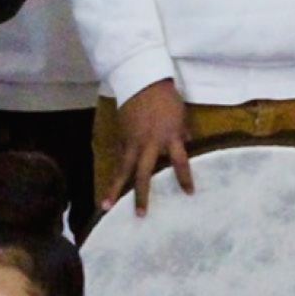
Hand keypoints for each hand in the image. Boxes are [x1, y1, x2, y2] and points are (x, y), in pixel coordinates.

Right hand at [104, 78, 191, 216]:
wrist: (142, 80)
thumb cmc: (167, 99)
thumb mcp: (181, 117)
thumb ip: (183, 135)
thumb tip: (189, 146)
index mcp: (169, 137)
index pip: (180, 162)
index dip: (185, 178)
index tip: (189, 193)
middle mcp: (149, 144)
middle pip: (144, 174)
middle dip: (141, 195)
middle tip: (140, 214)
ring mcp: (132, 142)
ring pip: (122, 169)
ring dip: (114, 189)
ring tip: (105, 207)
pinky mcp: (121, 137)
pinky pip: (120, 158)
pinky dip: (117, 172)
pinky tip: (112, 187)